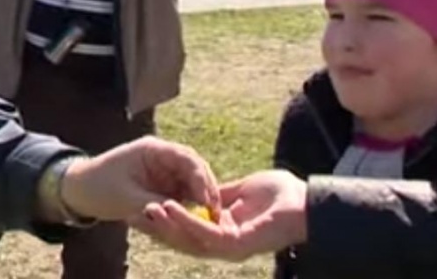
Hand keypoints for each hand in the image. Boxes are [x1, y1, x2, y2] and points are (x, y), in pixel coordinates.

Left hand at [60, 137, 219, 221]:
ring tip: (206, 221)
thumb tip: (185, 215)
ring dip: (198, 201)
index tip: (208, 202)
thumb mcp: (127, 198)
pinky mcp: (163, 184)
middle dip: (205, 191)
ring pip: (191, 184)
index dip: (201, 179)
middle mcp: (163, 157)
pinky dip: (188, 207)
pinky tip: (193, 221)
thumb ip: (157, 204)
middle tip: (214, 215)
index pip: (186, 159)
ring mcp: (164, 170)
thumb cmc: (98, 188)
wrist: (78, 191)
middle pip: (195, 170)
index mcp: (153, 149)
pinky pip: (182, 194)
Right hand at [134, 170, 307, 261]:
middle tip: (131, 212)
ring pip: (188, 239)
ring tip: (144, 207)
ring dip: (165, 223)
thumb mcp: (239, 190)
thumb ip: (218, 193)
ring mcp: (228, 247)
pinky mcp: (236, 244)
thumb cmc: (280, 195)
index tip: (141, 206)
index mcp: (222, 231)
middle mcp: (222, 244)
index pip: (186, 230)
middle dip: (157, 227)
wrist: (305, 201)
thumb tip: (199, 191)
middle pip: (182, 239)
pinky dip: (184, 220)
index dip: (165, 221)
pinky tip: (168, 206)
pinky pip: (204, 233)